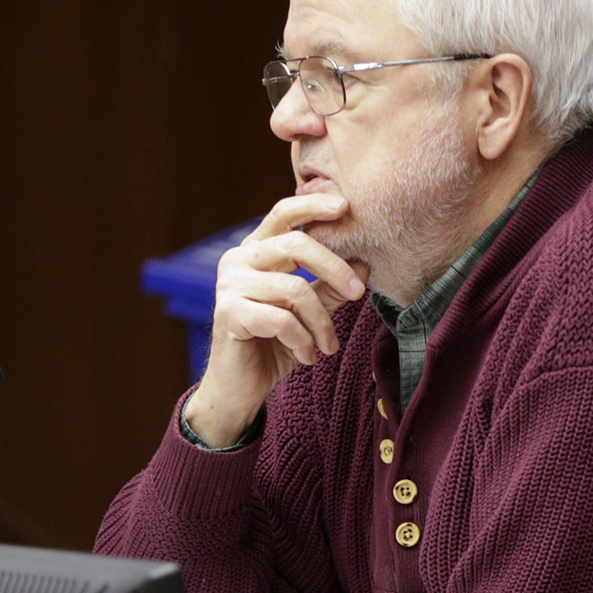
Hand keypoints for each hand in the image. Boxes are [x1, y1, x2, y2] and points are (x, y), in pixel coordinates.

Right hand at [184, 193, 368, 446]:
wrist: (241, 387)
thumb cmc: (275, 344)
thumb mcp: (310, 314)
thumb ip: (331, 288)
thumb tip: (364, 263)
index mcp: (257, 251)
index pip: (283, 214)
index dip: (312, 205)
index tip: (344, 206)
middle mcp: (238, 260)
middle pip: (296, 245)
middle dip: (335, 269)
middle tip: (360, 294)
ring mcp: (229, 285)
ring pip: (295, 289)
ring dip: (322, 323)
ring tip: (328, 347)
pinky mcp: (227, 313)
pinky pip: (282, 319)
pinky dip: (303, 340)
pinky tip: (306, 356)